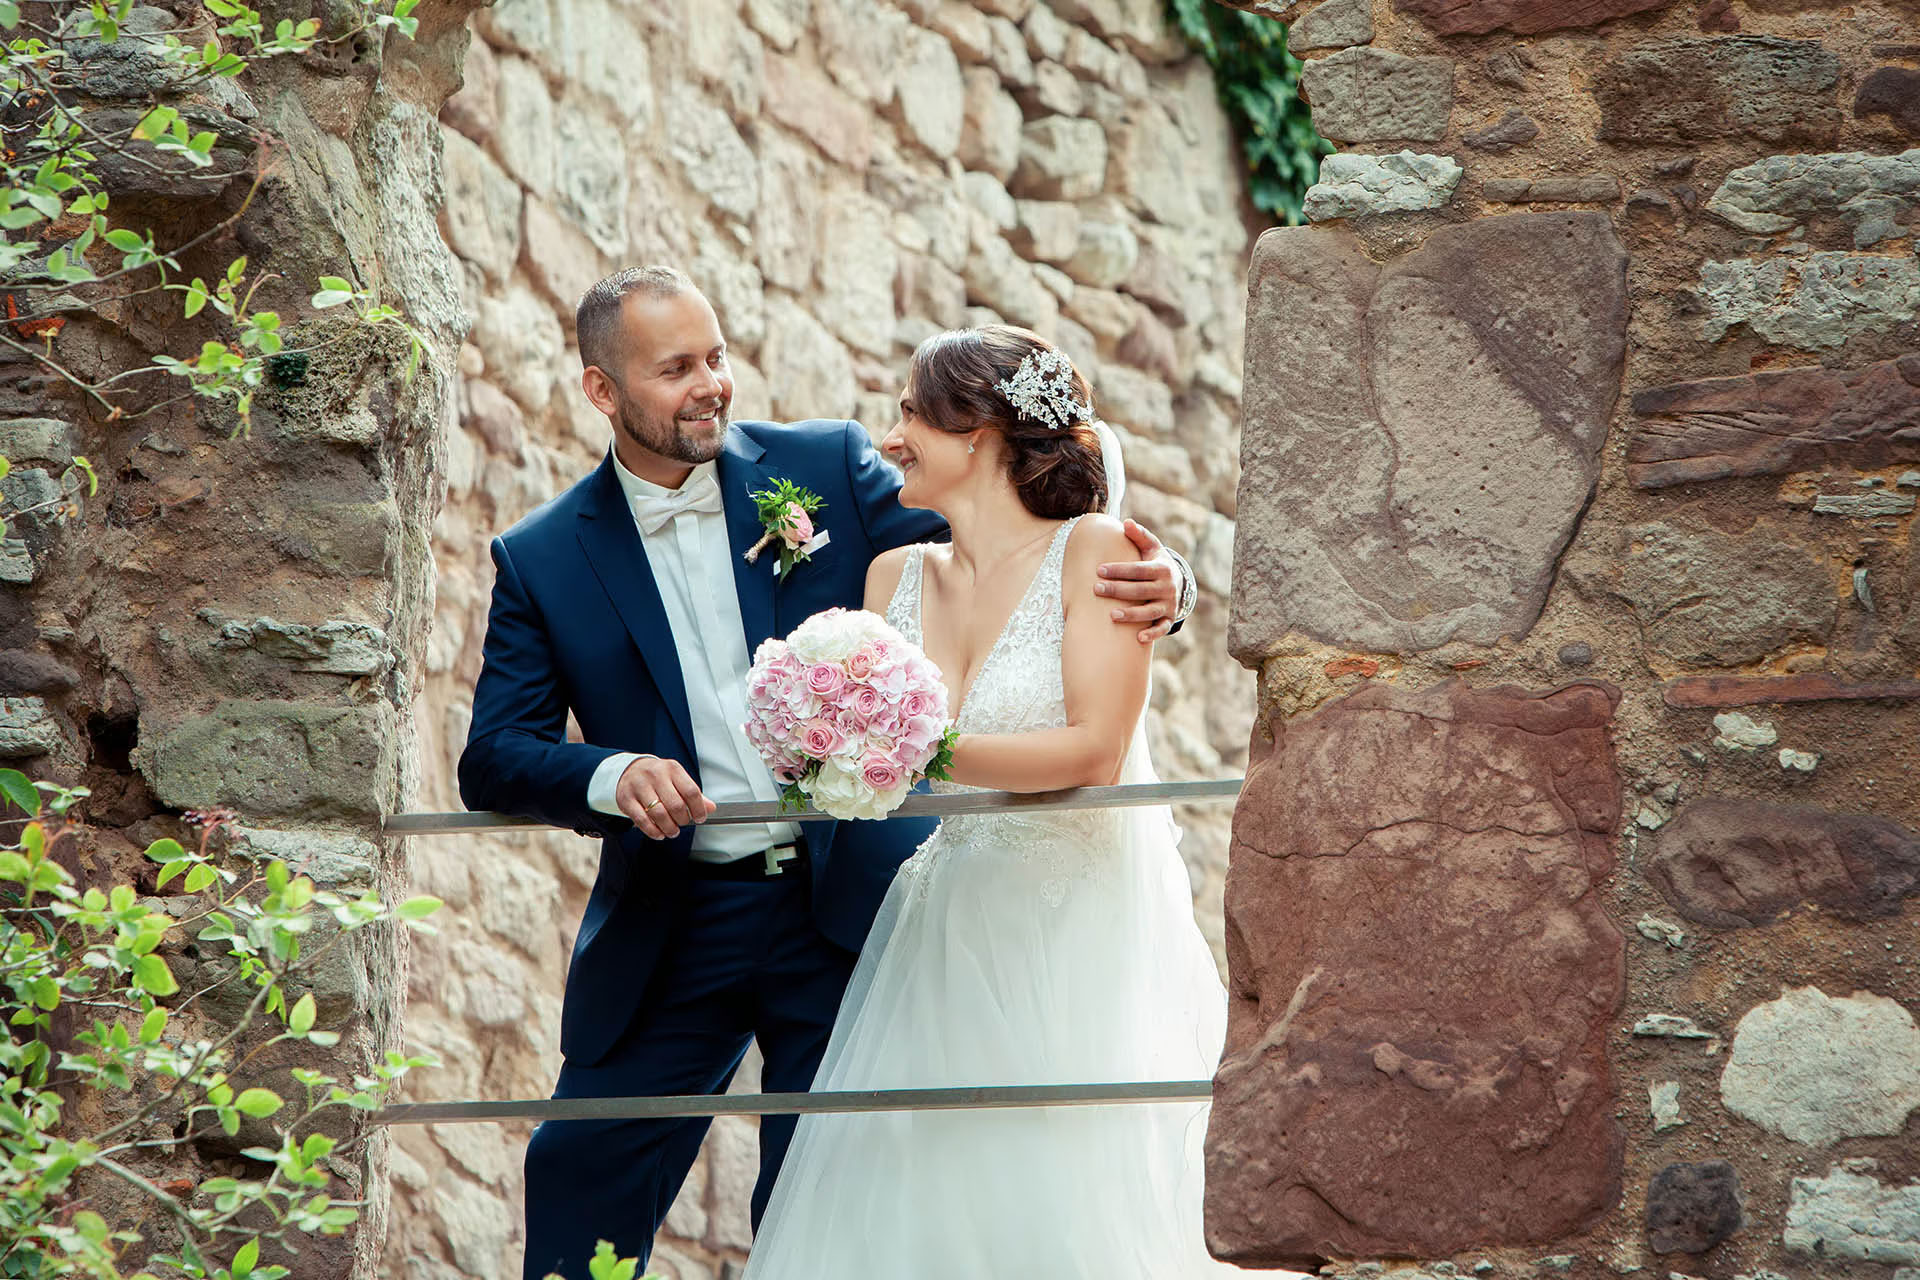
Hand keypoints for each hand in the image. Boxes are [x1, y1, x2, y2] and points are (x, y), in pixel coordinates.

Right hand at [615, 755, 714, 839]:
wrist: (629, 770)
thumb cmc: (657, 777)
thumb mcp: (677, 779)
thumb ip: (693, 794)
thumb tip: (711, 808)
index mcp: (672, 769)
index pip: (691, 791)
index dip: (698, 809)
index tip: (700, 818)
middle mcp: (656, 775)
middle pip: (676, 805)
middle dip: (682, 820)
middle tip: (683, 824)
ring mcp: (639, 786)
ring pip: (659, 814)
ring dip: (669, 828)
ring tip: (672, 831)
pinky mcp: (626, 799)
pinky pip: (642, 820)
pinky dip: (653, 831)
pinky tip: (659, 833)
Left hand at [1095, 518, 1178, 643]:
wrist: (1177, 582)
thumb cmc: (1156, 563)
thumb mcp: (1152, 547)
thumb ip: (1139, 536)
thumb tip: (1126, 522)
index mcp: (1161, 568)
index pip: (1138, 570)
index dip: (1119, 570)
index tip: (1099, 570)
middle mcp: (1167, 587)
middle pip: (1140, 590)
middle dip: (1118, 590)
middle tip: (1096, 589)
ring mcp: (1168, 604)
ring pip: (1149, 611)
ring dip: (1131, 614)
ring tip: (1111, 615)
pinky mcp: (1168, 617)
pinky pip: (1161, 627)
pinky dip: (1152, 633)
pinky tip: (1138, 637)